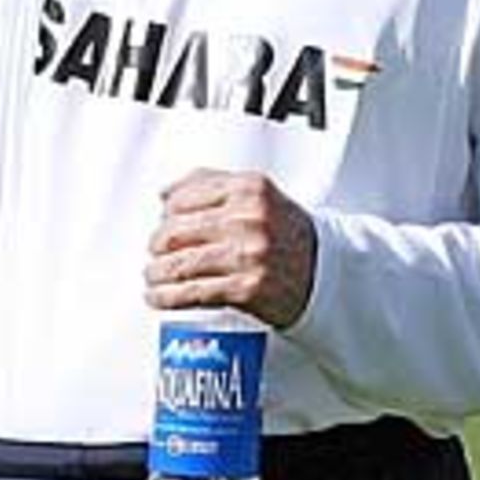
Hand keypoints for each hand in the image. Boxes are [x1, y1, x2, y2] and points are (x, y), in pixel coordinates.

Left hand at [144, 169, 316, 328]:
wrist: (326, 272)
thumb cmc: (287, 232)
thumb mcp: (257, 193)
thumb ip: (211, 183)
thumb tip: (165, 192)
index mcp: (248, 189)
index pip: (184, 197)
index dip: (166, 213)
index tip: (163, 222)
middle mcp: (247, 219)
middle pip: (176, 231)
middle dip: (157, 245)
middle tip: (155, 251)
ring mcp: (247, 255)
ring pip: (180, 264)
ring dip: (157, 273)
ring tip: (152, 276)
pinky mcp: (246, 288)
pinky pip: (193, 292)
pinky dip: (167, 297)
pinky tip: (158, 296)